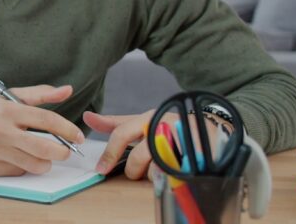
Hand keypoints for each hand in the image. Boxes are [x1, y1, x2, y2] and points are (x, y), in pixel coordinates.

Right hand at [0, 84, 85, 176]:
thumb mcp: (6, 98)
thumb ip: (39, 93)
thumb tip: (67, 90)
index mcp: (7, 110)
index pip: (46, 119)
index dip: (68, 129)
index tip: (78, 136)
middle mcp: (0, 130)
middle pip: (45, 148)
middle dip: (63, 152)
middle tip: (65, 151)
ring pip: (34, 165)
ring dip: (44, 162)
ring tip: (41, 155)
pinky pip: (18, 171)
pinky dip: (22, 166)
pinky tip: (14, 157)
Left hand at [84, 110, 221, 179]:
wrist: (208, 126)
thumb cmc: (168, 125)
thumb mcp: (142, 120)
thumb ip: (115, 123)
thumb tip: (88, 117)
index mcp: (148, 118)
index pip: (122, 134)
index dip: (109, 153)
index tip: (101, 169)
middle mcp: (163, 126)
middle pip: (138, 158)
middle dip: (134, 170)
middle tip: (137, 170)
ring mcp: (180, 141)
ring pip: (155, 170)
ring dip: (154, 175)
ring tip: (159, 168)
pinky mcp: (196, 156)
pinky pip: (174, 176)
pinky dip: (170, 177)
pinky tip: (173, 171)